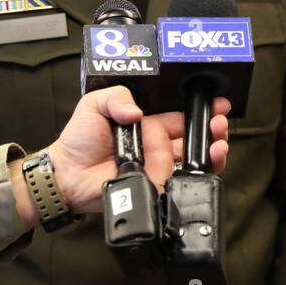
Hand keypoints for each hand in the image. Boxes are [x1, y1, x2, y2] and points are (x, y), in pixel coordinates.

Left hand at [40, 86, 230, 215]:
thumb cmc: (78, 140)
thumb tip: (136, 111)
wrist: (66, 175)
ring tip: (218, 144)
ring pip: (194, 161)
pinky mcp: (155, 187)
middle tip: (220, 123)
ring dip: (211, 152)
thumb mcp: (94, 104)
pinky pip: (180, 185)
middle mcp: (158, 146)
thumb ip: (115, 97)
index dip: (201, 110)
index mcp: (149, 124)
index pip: (181, 116)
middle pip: (194, 139)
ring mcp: (158, 168)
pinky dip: (196, 177)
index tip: (217, 103)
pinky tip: (203, 166)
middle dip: (213, 130)